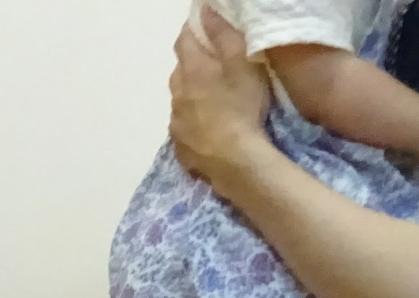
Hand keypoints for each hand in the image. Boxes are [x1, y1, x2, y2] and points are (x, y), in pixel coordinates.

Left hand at [169, 10, 272, 185]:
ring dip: (190, 96)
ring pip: (179, 101)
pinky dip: (191, 123)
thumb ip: (223, 35)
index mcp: (192, 71)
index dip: (192, 32)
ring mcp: (176, 124)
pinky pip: (182, 128)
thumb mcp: (242, 64)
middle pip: (179, 73)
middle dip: (191, 65)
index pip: (184, 42)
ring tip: (210, 99)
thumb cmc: (242, 107)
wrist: (235, 161)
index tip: (202, 29)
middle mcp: (177, 95)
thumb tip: (205, 12)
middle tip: (211, 66)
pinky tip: (206, 128)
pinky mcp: (179, 148)